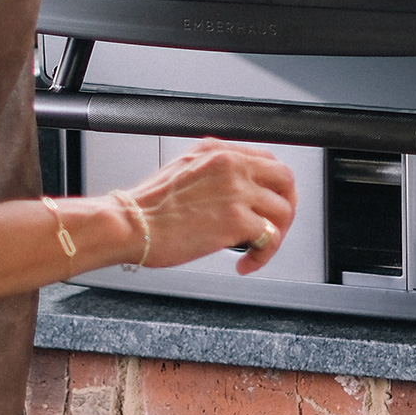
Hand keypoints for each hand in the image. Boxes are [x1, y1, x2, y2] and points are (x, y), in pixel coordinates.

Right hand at [121, 140, 300, 274]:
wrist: (129, 224)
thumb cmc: (148, 207)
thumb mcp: (184, 169)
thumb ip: (214, 172)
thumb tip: (235, 192)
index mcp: (218, 151)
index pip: (268, 160)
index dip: (274, 186)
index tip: (269, 204)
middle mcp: (231, 164)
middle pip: (285, 180)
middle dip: (286, 206)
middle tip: (275, 227)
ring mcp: (236, 190)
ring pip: (282, 210)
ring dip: (275, 236)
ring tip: (256, 250)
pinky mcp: (236, 220)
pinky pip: (269, 237)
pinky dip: (262, 255)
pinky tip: (245, 263)